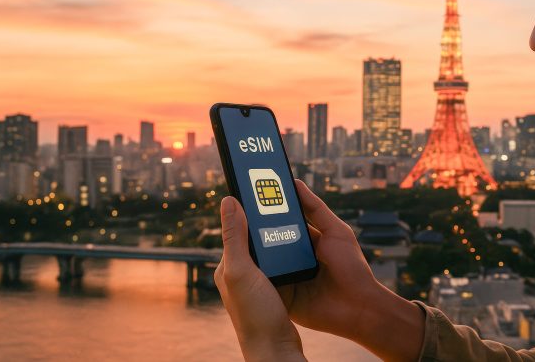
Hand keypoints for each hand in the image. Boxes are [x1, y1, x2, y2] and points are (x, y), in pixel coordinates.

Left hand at [215, 195, 305, 361]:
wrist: (275, 349)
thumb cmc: (255, 314)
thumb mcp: (241, 271)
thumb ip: (234, 236)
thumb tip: (228, 200)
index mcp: (229, 266)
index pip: (239, 228)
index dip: (250, 210)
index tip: (263, 189)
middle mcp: (242, 273)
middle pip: (258, 236)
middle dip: (271, 220)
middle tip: (286, 200)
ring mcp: (260, 282)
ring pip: (274, 248)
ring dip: (285, 235)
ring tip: (300, 219)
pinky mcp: (278, 289)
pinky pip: (285, 261)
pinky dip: (294, 250)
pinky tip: (307, 246)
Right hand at [217, 180, 424, 361]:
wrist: (359, 306)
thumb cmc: (352, 267)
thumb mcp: (336, 231)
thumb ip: (316, 208)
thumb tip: (295, 183)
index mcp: (305, 240)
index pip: (280, 222)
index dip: (266, 211)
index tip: (248, 195)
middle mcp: (293, 257)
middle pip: (268, 241)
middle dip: (252, 231)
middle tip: (232, 215)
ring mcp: (286, 276)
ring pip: (263, 261)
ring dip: (251, 253)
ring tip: (233, 237)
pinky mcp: (282, 295)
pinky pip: (265, 283)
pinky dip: (255, 276)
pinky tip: (242, 264)